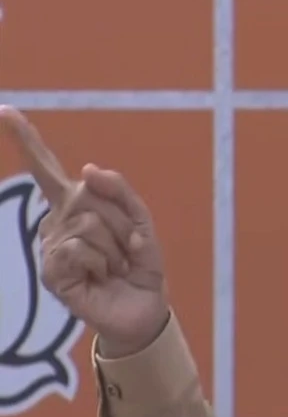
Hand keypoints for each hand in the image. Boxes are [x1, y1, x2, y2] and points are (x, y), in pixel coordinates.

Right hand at [0, 106, 169, 357]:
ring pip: (89, 224)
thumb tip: (86, 169)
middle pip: (91, 198)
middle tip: (125, 249)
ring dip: (115, 247)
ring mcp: (49, 246)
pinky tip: (99, 276)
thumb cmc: (139, 262)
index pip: (46, 168)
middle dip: (123, 223)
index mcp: (75, 204)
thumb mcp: (141, 221)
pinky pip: (79, 249)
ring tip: (114, 265)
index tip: (6, 111)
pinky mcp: (50, 271)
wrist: (144, 306)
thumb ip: (119, 191)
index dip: (26, 139)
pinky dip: (101, 262)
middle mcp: (56, 221)